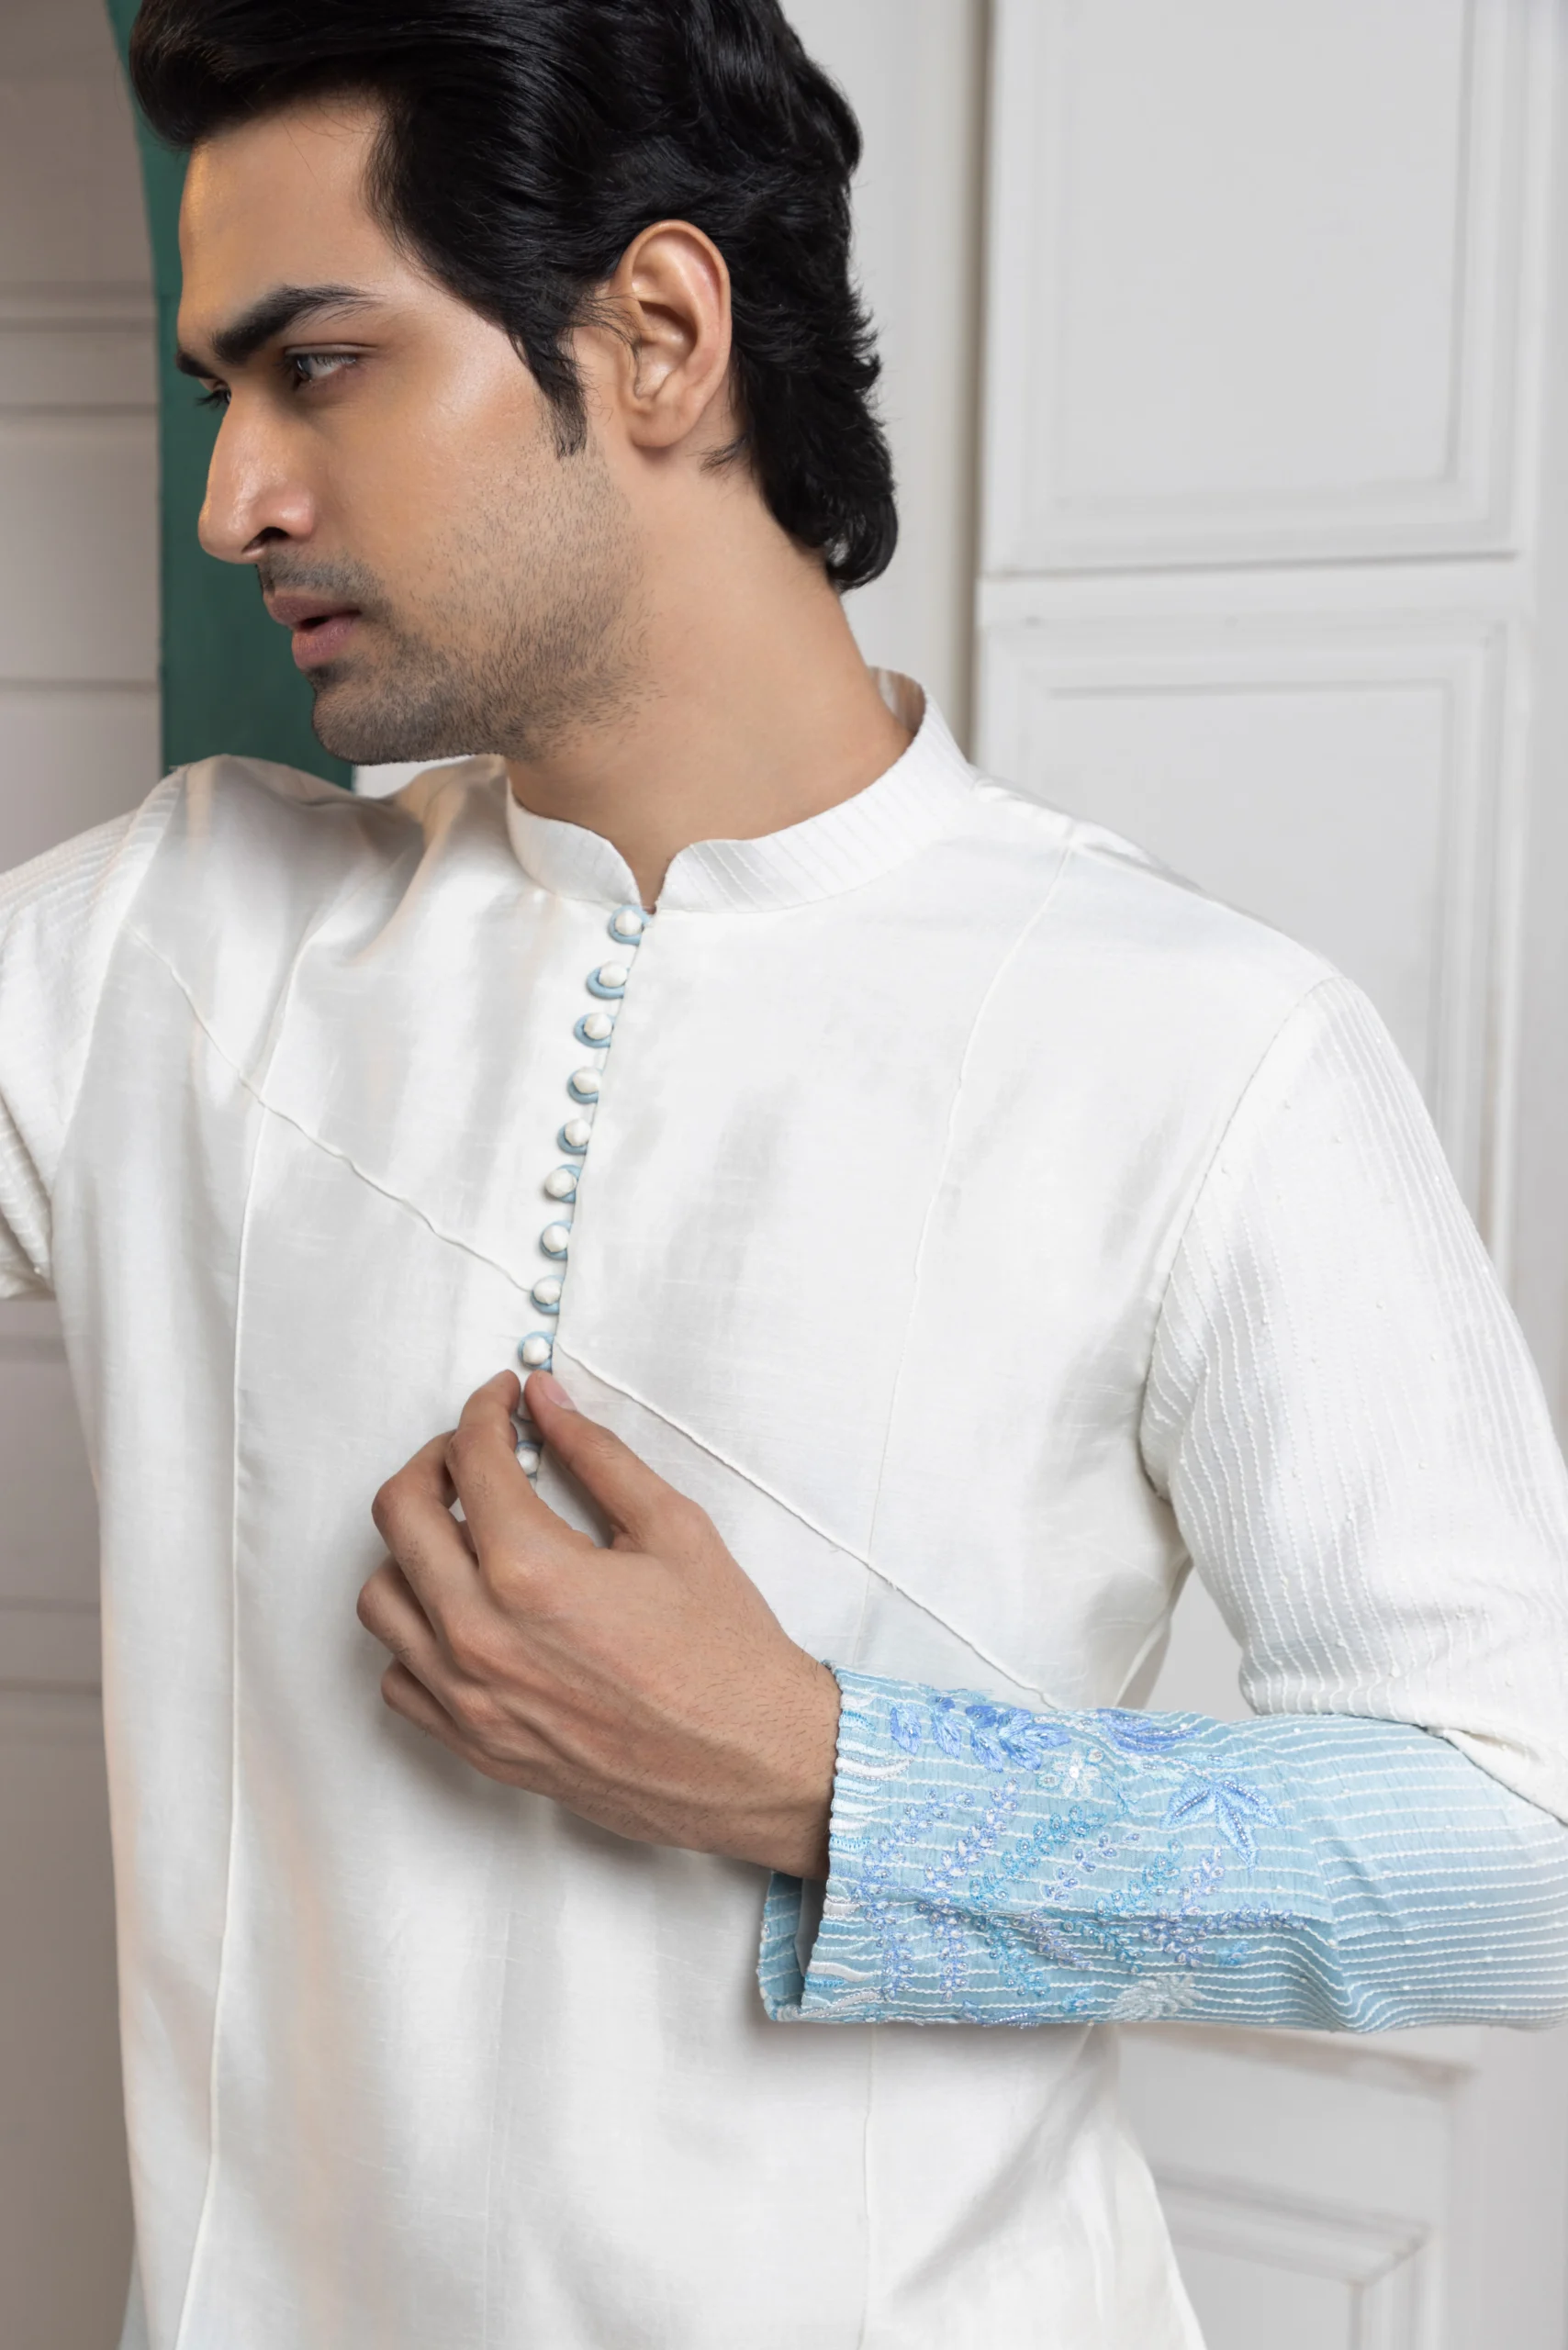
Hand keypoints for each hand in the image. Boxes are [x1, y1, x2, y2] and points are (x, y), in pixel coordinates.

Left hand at [357, 1370, 840, 1877]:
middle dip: (434, 1461)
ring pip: (381, 1596)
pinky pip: (399, 1678)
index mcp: (531, 1572)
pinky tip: (464, 1612)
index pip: (471, 1459)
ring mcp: (470, 1697)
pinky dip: (416, 1634)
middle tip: (473, 1451)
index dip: (486, 1410)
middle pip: (400, 1515)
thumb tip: (546, 1401)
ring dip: (411, 1548)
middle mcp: (481, 1636)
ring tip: (463, 1533)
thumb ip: (597, 1454)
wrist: (752, 1763)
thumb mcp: (672, 1527)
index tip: (504, 1400)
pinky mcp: (475, 1744)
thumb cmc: (725, 1654)